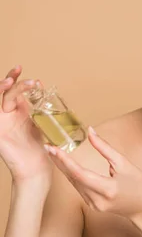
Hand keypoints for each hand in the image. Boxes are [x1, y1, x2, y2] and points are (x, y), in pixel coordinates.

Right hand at [0, 65, 50, 182]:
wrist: (37, 167)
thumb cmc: (41, 147)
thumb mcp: (42, 121)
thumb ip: (40, 105)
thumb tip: (40, 84)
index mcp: (18, 110)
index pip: (14, 90)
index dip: (17, 79)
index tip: (24, 70)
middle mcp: (7, 114)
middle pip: (5, 92)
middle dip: (12, 80)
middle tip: (22, 73)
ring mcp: (1, 122)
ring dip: (3, 88)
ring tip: (11, 81)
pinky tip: (2, 100)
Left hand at [44, 126, 141, 220]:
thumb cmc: (138, 184)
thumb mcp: (124, 163)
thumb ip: (105, 148)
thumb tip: (90, 131)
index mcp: (108, 189)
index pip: (80, 174)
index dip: (65, 161)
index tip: (54, 149)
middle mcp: (97, 200)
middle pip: (73, 179)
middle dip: (59, 162)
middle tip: (48, 147)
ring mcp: (93, 205)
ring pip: (73, 184)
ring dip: (64, 169)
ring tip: (54, 154)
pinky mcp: (92, 206)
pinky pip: (78, 188)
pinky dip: (72, 176)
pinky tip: (66, 166)